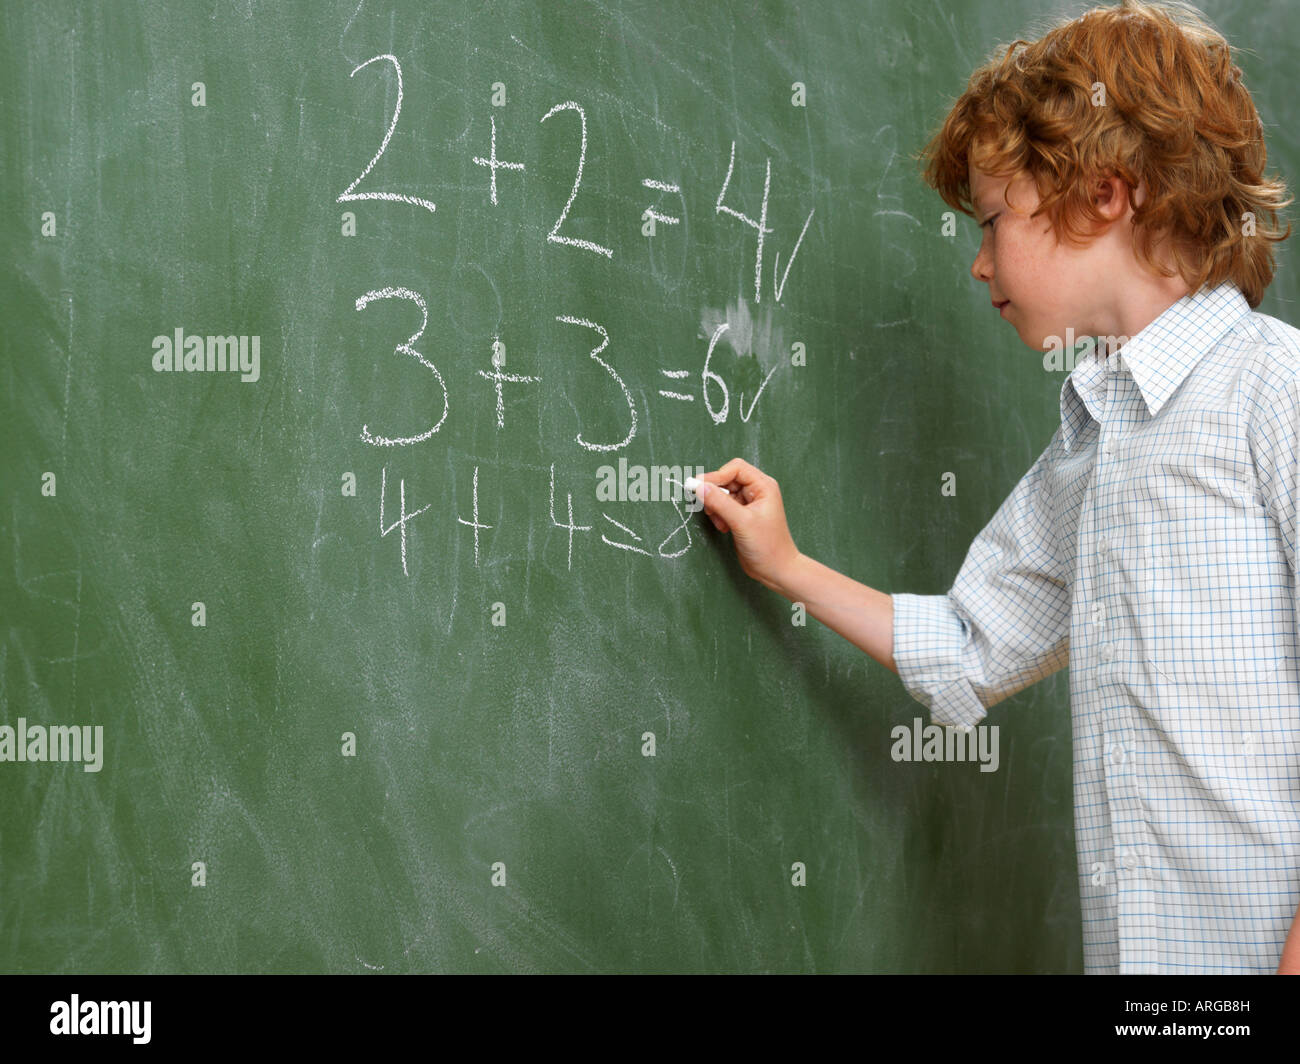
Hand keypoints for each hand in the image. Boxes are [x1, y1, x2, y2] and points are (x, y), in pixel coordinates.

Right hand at [693, 458, 801, 592]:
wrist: (776, 570)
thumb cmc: (768, 546)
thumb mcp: (742, 522)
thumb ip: (719, 503)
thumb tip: (699, 487)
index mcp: (763, 486)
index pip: (735, 469)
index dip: (716, 476)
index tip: (698, 486)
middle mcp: (757, 491)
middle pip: (727, 480)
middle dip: (715, 493)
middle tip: (708, 508)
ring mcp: (749, 503)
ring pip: (723, 494)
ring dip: (715, 507)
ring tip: (720, 522)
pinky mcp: (742, 515)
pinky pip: (723, 507)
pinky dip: (718, 515)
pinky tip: (724, 528)